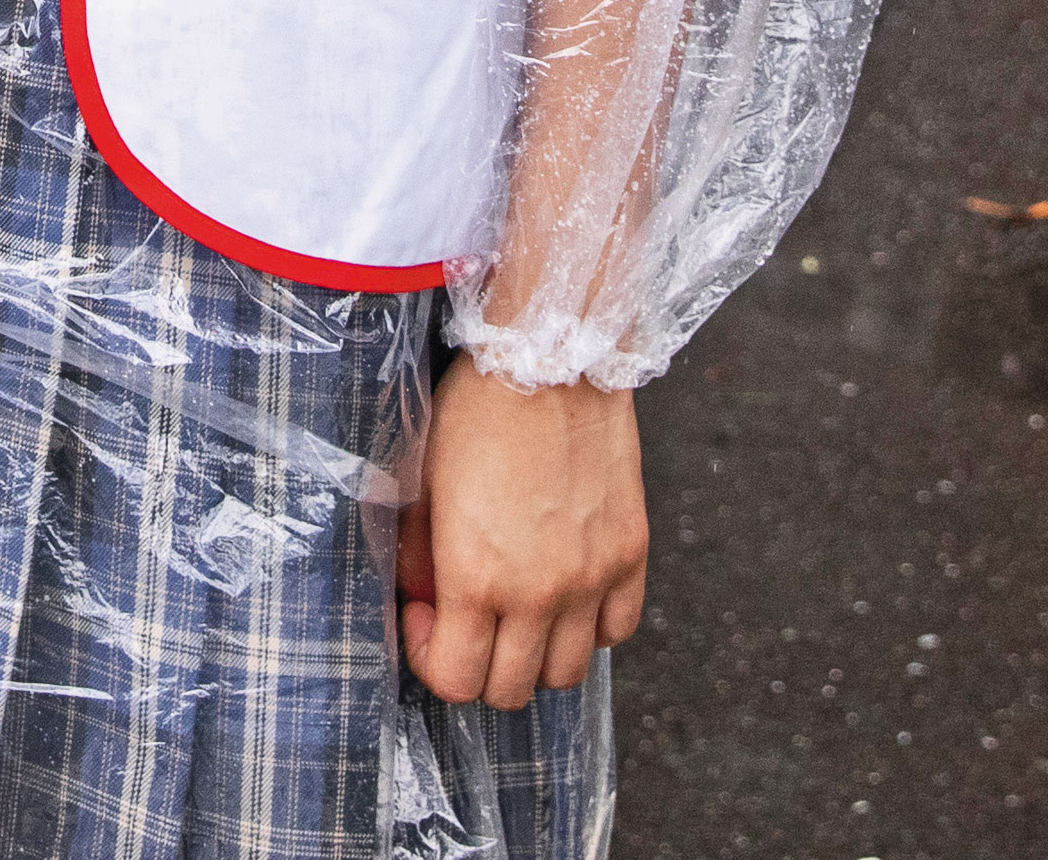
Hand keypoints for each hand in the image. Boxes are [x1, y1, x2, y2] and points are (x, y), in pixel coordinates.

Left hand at [388, 361, 645, 710]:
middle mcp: (540, 592)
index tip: (427, 619)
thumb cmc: (474, 411)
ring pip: (567, 673)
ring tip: (517, 608)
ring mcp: (592, 577)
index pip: (457, 681)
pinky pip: (616, 630)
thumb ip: (416, 559)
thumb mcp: (420, 484)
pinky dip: (589, 628)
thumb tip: (423, 605)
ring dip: (535, 654)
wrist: (549, 358)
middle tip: (468, 618)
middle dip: (479, 666)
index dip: (430, 660)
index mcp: (477, 577)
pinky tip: (565, 593)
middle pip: (513, 690)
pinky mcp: (630, 555)